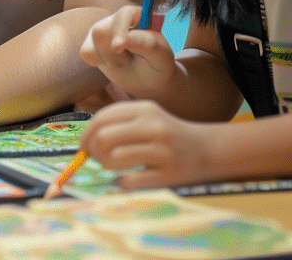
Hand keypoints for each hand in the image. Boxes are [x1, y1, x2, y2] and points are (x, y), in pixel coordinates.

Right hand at [79, 5, 177, 98]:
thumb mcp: (161, 58)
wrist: (147, 80)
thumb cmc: (158, 66)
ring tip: (124, 62)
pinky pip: (86, 51)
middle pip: (103, 29)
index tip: (120, 47)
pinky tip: (110, 63)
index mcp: (139, 16)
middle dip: (114, 52)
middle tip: (129, 61)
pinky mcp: (92, 42)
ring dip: (109, 59)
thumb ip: (148, 45)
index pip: (125, 14)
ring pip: (94, 39)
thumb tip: (127, 39)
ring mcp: (103, 29)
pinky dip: (97, 61)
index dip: (120, 29)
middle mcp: (118, 19)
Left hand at [80, 99, 218, 188]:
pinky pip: (132, 181)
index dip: (86, 134)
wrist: (208, 149)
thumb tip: (86, 140)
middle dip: (93, 150)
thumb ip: (119, 121)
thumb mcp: (146, 116)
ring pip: (116, 158)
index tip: (83, 146)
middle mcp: (153, 127)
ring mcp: (163, 151)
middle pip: (105, 137)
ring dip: (105, 165)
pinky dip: (121, 182)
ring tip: (110, 166)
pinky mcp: (170, 175)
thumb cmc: (168, 132)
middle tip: (95, 157)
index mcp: (144, 109)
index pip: (102, 118)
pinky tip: (125, 179)